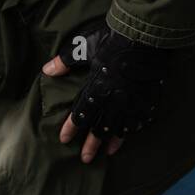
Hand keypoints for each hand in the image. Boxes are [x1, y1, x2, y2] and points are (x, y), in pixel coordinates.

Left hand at [41, 18, 169, 163]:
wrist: (147, 35)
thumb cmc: (113, 38)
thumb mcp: (84, 46)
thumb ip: (65, 61)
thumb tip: (47, 70)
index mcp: (97, 89)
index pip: (80, 114)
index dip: (71, 128)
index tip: (64, 139)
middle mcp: (114, 100)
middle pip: (100, 128)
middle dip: (91, 145)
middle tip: (86, 159)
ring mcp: (133, 102)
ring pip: (121, 128)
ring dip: (113, 141)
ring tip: (108, 153)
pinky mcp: (148, 99)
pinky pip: (140, 120)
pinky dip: (133, 129)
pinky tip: (130, 134)